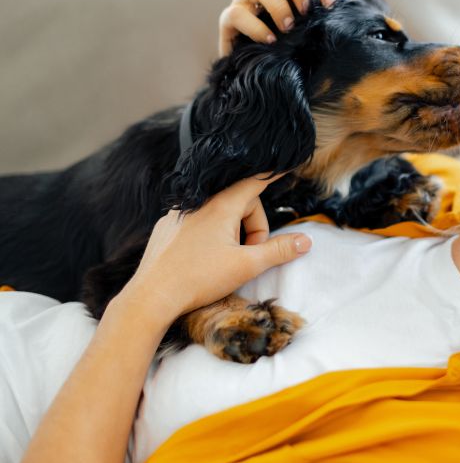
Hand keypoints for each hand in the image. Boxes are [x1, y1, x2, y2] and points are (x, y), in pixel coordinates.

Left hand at [118, 174, 311, 324]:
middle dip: (252, 227)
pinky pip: (196, 222)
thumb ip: (278, 251)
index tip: (283, 165)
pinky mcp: (166, 229)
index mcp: (220, 207)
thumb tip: (306, 241)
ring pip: (218, 214)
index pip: (254, 182)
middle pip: (240, 204)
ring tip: (225, 260)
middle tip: (249, 254)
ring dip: (231, 232)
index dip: (271, 175)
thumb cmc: (198, 279)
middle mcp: (198, 204)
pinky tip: (203, 258)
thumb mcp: (247, 266)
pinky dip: (209, 234)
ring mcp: (178, 215)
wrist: (151, 298)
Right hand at [218, 0, 339, 56]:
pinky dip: (254, 26)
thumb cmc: (300, 53)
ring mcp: (247, 1)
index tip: (330, 5)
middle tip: (305, 11)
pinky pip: (236, 13)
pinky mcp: (230, 22)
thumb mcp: (323, 34)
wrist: (266, 82)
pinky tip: (270, 42)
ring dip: (276, 5)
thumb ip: (340, 14)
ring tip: (288, 29)